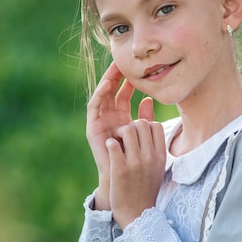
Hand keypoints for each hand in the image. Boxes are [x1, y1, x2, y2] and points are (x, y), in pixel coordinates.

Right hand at [86, 63, 134, 209]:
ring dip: (107, 81)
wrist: (124, 181)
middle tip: (124, 60)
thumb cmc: (136, 160)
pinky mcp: (92, 128)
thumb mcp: (144, 135)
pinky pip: (94, 107)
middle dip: (117, 76)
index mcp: (122, 118)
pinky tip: (107, 86)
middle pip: (112, 91)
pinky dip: (99, 95)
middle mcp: (109, 118)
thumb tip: (150, 99)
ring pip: (102, 96)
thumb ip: (146, 118)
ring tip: (115, 68)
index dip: (130, 80)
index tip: (138, 67)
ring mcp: (100, 122)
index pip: (125, 93)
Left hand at [106, 97, 165, 228]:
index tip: (136, 138)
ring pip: (126, 129)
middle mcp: (150, 157)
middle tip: (123, 141)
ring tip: (117, 145)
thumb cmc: (145, 185)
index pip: (153, 125)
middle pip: (139, 124)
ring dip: (118, 133)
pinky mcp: (119, 170)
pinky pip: (112, 144)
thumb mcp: (155, 161)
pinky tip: (111, 151)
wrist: (137, 214)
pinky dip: (110, 144)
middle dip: (128, 128)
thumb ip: (152, 134)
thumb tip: (148, 102)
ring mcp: (135, 163)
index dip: (142, 127)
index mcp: (160, 154)